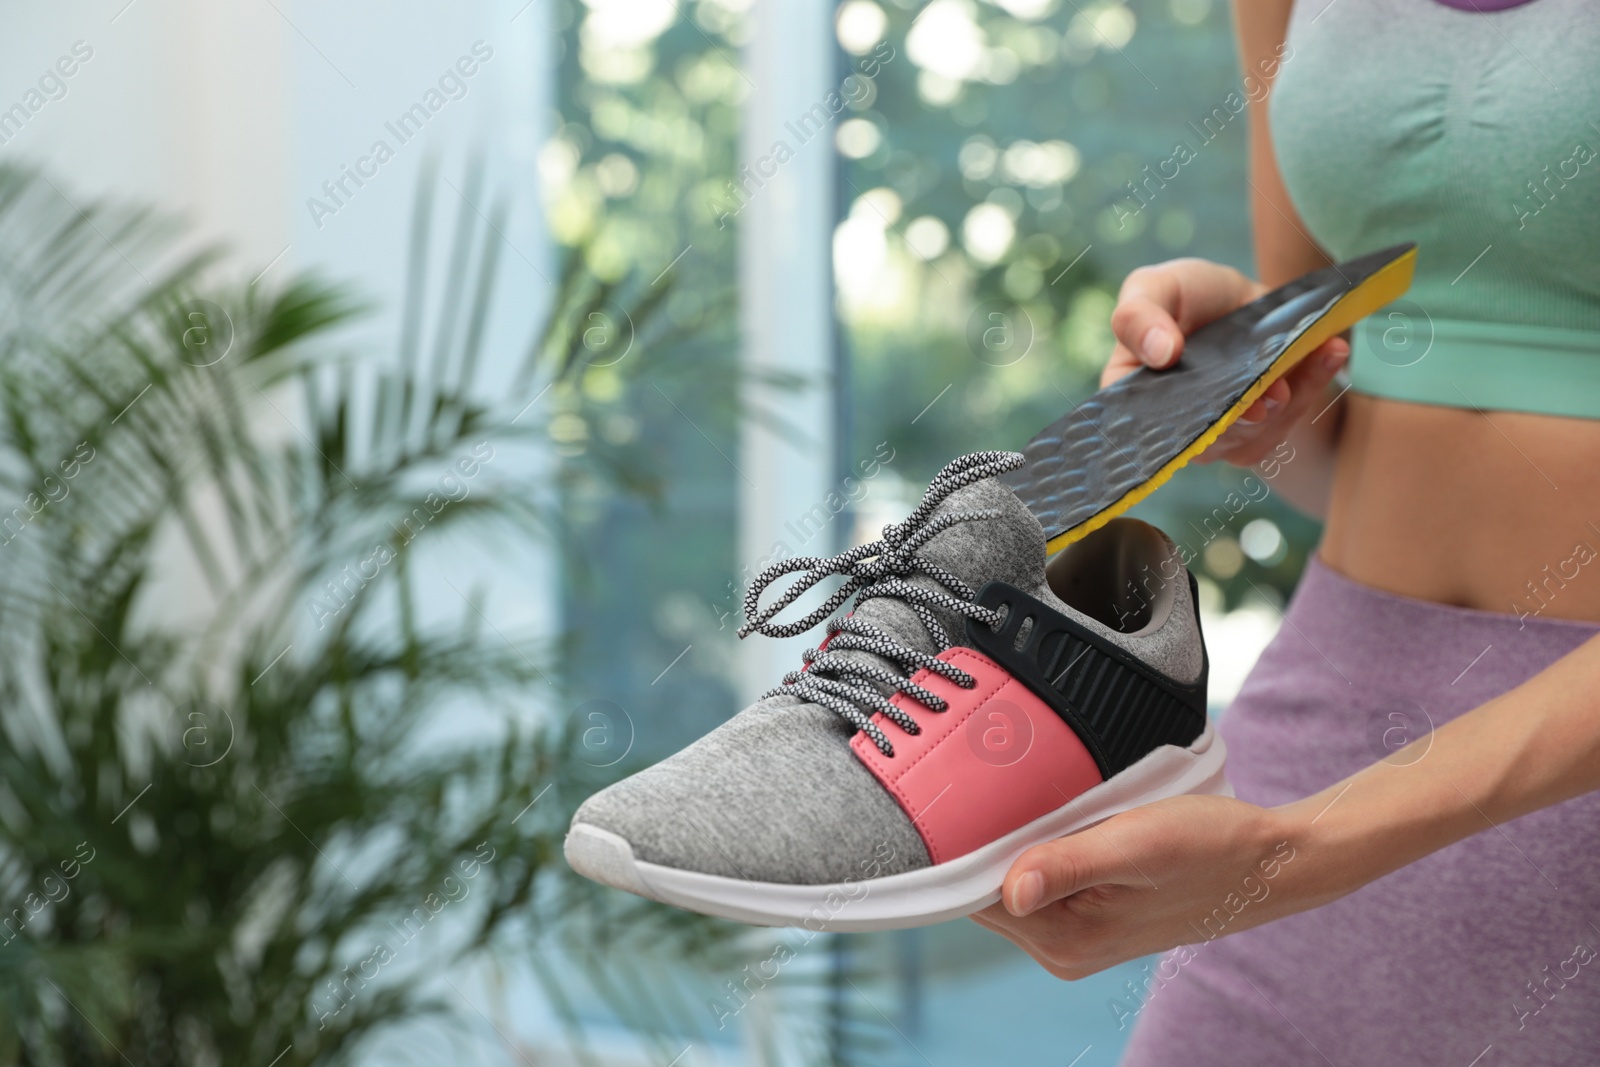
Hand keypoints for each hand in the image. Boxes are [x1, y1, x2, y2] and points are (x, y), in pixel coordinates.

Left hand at [971, 795, 1315, 979]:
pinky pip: (1045, 881)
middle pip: (990, 891)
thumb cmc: (1207, 846)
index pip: (977, 894)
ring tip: (1055, 805)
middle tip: (1021, 792)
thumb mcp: (1135, 844)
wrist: (1266, 862)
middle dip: (996, 844)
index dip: (972, 846)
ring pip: (1016, 882)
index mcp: (1064, 940)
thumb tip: (1009, 894)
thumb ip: (1068, 867)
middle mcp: (1063, 951)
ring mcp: (1077, 939)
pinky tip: (1070, 822)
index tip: (978, 801)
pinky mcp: (1092, 920)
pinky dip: (1047, 849)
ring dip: (1024, 843)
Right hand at [1102, 258, 1350, 467]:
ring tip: (1315, 355)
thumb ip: (1138, 315)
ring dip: (1288, 403)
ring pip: (1252, 438)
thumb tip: (1159, 352)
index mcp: (1136, 397)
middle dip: (1243, 419)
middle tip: (1272, 392)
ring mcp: (1222, 434)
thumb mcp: (1156, 287)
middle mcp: (1177, 427)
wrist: (1243, 302)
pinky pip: (1288, 425)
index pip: (1142, 427)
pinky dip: (1316, 385)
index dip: (1173, 424)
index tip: (1210, 402)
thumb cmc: (1189, 295)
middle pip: (1205, 442)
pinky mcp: (1263, 432)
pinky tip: (1331, 351)